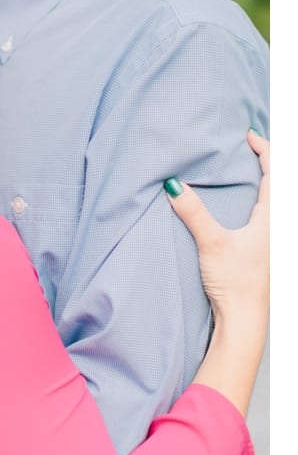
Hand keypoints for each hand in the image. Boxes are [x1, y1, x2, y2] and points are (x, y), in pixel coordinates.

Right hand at [166, 129, 268, 323]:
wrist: (245, 318)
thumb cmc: (236, 282)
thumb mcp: (213, 243)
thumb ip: (194, 212)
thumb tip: (174, 184)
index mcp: (276, 218)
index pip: (277, 173)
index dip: (265, 150)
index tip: (249, 136)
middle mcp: (281, 226)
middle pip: (281, 185)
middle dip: (269, 162)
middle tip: (250, 146)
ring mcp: (277, 240)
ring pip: (277, 201)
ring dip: (266, 182)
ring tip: (247, 169)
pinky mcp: (268, 250)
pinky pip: (270, 215)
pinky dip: (260, 200)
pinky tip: (243, 205)